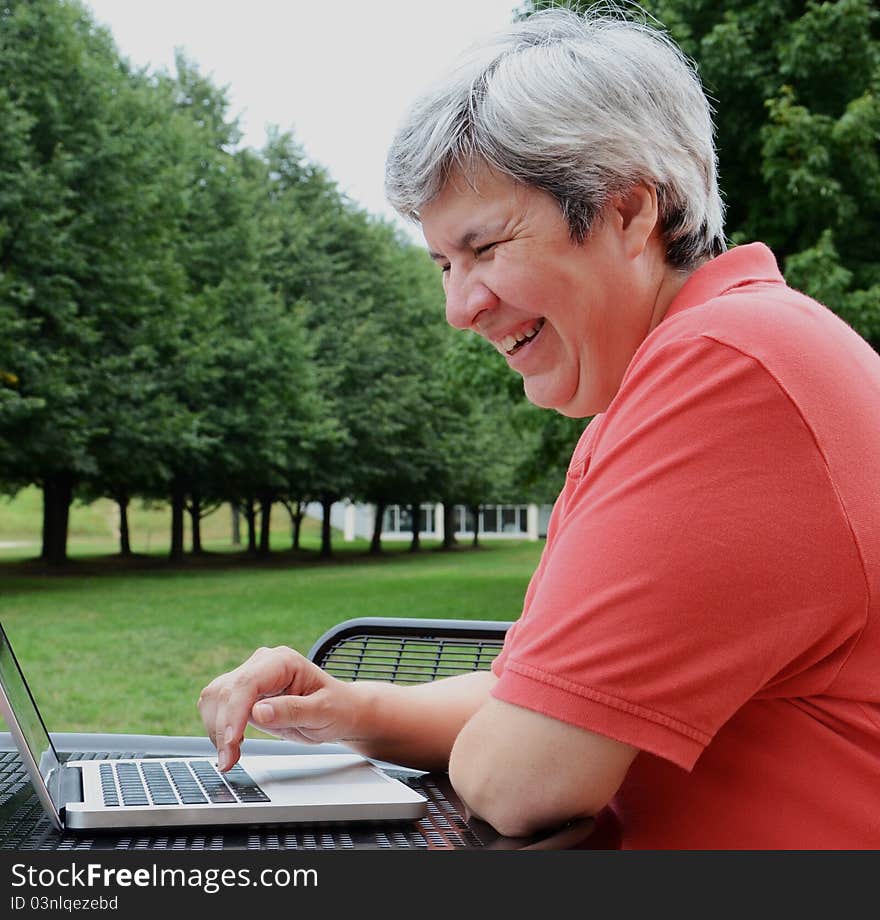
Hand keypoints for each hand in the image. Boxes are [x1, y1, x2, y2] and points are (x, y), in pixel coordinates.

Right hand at [197, 646, 357, 770]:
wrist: (339, 711)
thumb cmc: (336, 707)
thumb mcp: (323, 712)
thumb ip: (292, 710)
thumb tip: (257, 712)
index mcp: (283, 661)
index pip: (247, 682)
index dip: (234, 712)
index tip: (231, 740)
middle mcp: (263, 664)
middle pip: (226, 691)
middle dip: (223, 728)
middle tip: (229, 761)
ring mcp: (251, 678)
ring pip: (215, 698)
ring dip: (216, 729)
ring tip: (230, 757)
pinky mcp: (243, 694)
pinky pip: (218, 707)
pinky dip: (217, 729)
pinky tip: (231, 746)